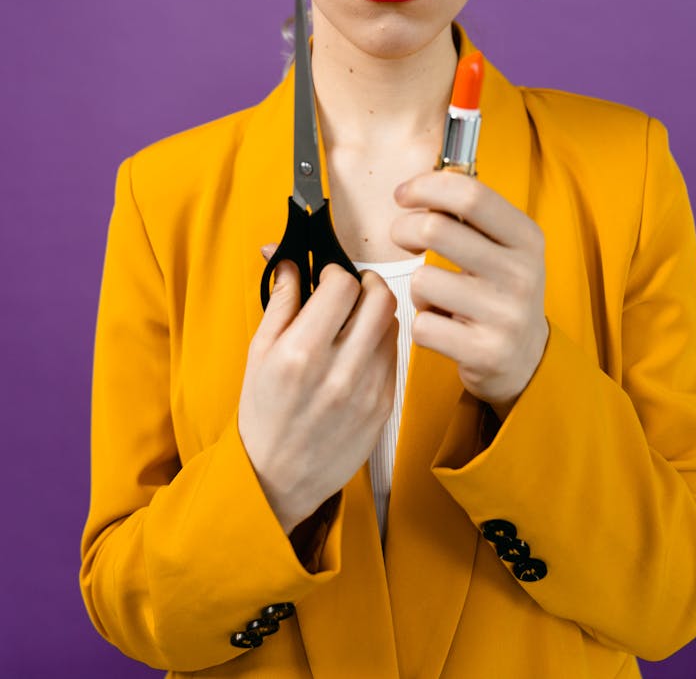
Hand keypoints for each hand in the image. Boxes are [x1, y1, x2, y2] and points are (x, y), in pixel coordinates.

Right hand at [239, 261, 396, 532]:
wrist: (277, 479)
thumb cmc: (262, 414)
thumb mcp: (258, 354)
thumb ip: (280, 302)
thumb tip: (289, 260)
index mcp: (302, 353)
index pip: (343, 286)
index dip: (336, 272)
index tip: (326, 277)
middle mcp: (340, 370)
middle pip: (380, 298)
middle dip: (366, 283)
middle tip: (350, 289)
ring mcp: (368, 390)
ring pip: (393, 324)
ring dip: (375, 312)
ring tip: (353, 321)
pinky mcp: (384, 406)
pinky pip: (394, 355)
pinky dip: (380, 343)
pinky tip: (358, 352)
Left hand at [391, 170, 548, 417]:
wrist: (526, 358)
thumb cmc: (501, 289)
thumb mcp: (504, 245)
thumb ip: (470, 213)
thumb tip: (422, 184)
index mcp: (527, 238)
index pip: (471, 194)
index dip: (426, 186)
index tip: (404, 194)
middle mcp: (522, 274)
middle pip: (435, 230)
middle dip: (404, 229)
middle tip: (403, 239)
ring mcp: (506, 315)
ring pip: (423, 280)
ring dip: (418, 287)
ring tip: (438, 295)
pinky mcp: (486, 352)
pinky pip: (422, 325)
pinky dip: (423, 323)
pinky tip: (443, 326)